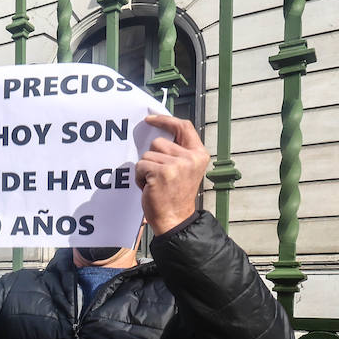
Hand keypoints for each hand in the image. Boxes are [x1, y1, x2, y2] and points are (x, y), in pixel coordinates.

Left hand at [136, 115, 208, 234]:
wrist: (175, 219)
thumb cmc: (175, 195)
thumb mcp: (185, 169)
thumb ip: (178, 152)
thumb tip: (159, 135)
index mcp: (199, 154)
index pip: (183, 127)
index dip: (166, 121)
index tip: (150, 120)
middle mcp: (191, 157)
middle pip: (158, 142)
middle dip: (152, 157)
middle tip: (159, 176)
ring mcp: (177, 164)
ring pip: (147, 155)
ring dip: (145, 169)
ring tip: (155, 183)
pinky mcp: (162, 172)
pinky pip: (140, 166)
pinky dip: (139, 177)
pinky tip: (149, 188)